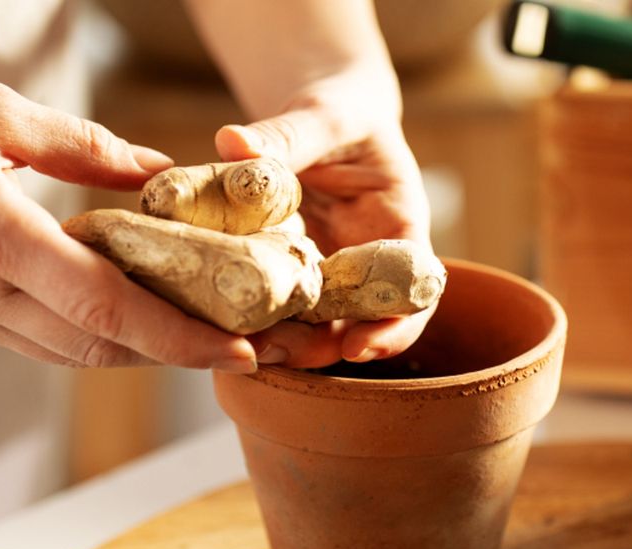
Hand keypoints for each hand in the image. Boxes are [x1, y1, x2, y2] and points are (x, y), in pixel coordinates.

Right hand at [0, 72, 257, 371]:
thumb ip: (86, 147)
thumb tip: (159, 170)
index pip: (106, 306)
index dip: (179, 336)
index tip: (239, 349)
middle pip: (100, 345)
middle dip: (178, 354)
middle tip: (243, 349)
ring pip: (72, 354)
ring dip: (141, 352)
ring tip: (202, 337)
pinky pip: (40, 341)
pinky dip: (94, 336)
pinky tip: (133, 318)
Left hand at [214, 83, 434, 367]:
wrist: (321, 117)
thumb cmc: (341, 112)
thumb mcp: (324, 117)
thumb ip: (287, 134)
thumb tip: (232, 143)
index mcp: (399, 228)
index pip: (415, 292)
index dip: (393, 327)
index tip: (357, 348)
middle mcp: (367, 263)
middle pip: (358, 322)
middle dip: (320, 347)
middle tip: (276, 353)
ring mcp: (328, 274)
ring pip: (313, 323)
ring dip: (282, 341)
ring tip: (241, 345)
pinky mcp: (289, 274)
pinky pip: (275, 303)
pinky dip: (252, 315)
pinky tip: (217, 320)